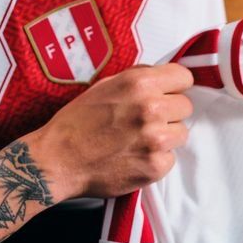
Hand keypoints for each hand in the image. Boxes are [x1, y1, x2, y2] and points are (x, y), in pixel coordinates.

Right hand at [23, 63, 194, 201]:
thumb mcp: (105, 86)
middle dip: (170, 113)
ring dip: (166, 137)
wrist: (57, 160)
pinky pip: (171, 158)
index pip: (184, 77)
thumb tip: (164, 76)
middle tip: (146, 121)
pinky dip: (156, 159)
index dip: (175, 87)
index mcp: (140, 84)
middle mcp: (151, 109)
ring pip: (181, 133)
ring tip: (139, 140)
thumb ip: (138, 78)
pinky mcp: (157, 165)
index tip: (167, 94)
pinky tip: (135, 157)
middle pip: (185, 106)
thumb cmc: (77, 122)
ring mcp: (156, 139)